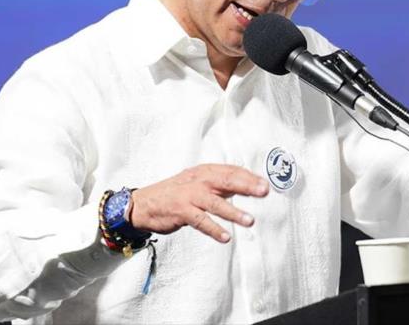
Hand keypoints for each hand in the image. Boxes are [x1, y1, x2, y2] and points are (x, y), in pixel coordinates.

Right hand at [128, 164, 268, 242]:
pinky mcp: (180, 211)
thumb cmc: (175, 193)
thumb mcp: (198, 183)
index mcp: (204, 171)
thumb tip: (248, 186)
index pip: (231, 171)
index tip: (265, 184)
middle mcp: (197, 180)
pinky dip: (214, 229)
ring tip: (250, 221)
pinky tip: (226, 237)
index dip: (249, 177)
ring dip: (234, 212)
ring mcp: (188, 196)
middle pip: (225, 181)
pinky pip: (200, 221)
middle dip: (246, 186)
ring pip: (214, 202)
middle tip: (264, 192)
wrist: (143, 204)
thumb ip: (220, 185)